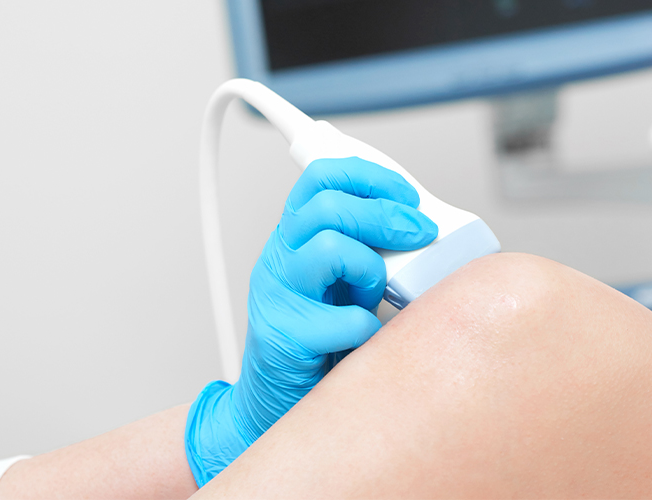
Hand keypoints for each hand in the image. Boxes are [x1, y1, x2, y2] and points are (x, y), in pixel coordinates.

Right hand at [186, 157, 438, 485]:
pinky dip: (370, 330)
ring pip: (331, 248)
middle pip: (329, 205)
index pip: (321, 177)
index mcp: (294, 237)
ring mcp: (276, 294)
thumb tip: (425, 231)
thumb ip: (370, 251)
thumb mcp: (344, 284)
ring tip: (375, 295)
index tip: (406, 195)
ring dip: (371, 269)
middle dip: (386, 215)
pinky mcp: (284, 335)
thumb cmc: (318, 343)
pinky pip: (347, 319)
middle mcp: (279, 258)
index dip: (368, 176)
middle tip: (419, 234)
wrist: (272, 403)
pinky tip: (364, 341)